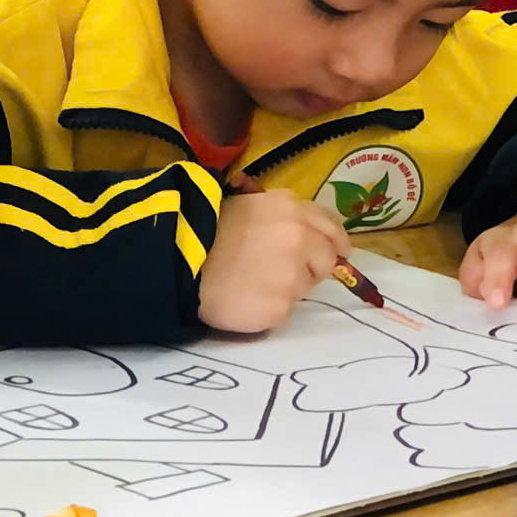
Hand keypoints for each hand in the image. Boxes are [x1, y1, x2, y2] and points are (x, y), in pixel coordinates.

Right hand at [199, 189, 352, 332]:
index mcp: (292, 209)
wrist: (180, 261)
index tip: (336, 252)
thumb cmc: (209, 230)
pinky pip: (284, 310)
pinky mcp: (281, 308)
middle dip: (312, 266)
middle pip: (327, 261)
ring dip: (288, 287)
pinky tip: (246, 298)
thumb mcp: (251, 206)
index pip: (332, 229)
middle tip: (282, 271)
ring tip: (254, 282)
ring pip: (306, 287)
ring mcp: (292, 276)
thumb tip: (313, 236)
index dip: (335, 242)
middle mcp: (300, 239)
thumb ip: (286, 218)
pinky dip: (269, 307)